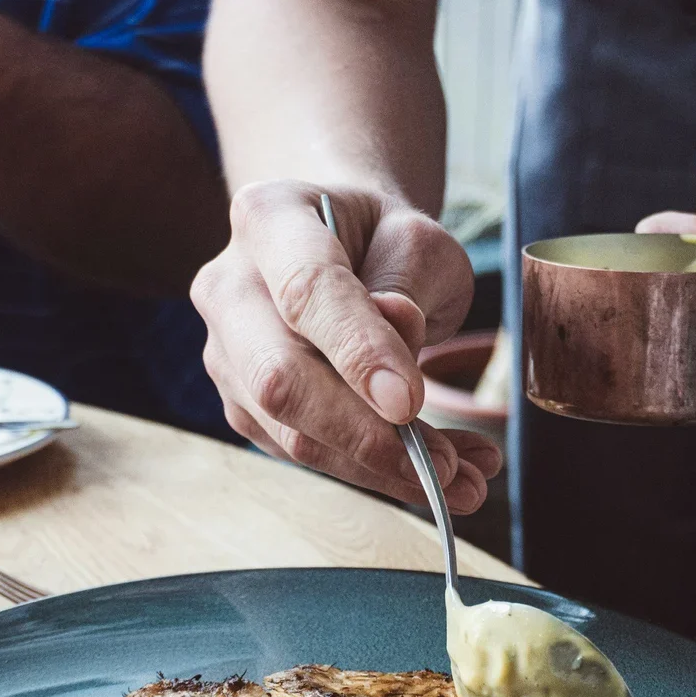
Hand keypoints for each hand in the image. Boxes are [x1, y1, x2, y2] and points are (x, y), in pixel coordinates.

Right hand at [192, 181, 500, 512]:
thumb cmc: (382, 241)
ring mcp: (228, 354)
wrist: (344, 248)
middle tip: (447, 465)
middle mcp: (229, 288)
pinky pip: (306, 454)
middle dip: (366, 435)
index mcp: (268, 218)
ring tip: (468, 478)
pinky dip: (376, 473)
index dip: (356, 350)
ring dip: (383, 468)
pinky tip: (437, 470)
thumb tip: (398, 330)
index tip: (410, 402)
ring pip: (292, 433)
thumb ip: (409, 281)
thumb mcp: (417, 239)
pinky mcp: (245, 407)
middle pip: (279, 378)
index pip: (306, 291)